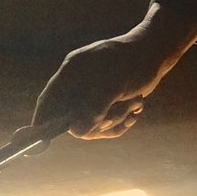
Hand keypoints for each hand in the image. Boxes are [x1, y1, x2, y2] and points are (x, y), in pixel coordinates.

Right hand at [32, 3, 196, 139]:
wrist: (156, 54)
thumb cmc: (134, 63)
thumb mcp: (115, 84)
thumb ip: (94, 107)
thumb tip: (77, 132)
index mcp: (72, 72)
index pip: (49, 100)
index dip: (42, 120)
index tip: (40, 141)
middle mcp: (77, 84)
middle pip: (73, 119)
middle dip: (98, 121)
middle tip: (120, 111)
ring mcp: (91, 95)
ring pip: (92, 125)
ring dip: (115, 119)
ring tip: (134, 102)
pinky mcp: (105, 104)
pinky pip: (106, 126)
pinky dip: (122, 121)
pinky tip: (136, 107)